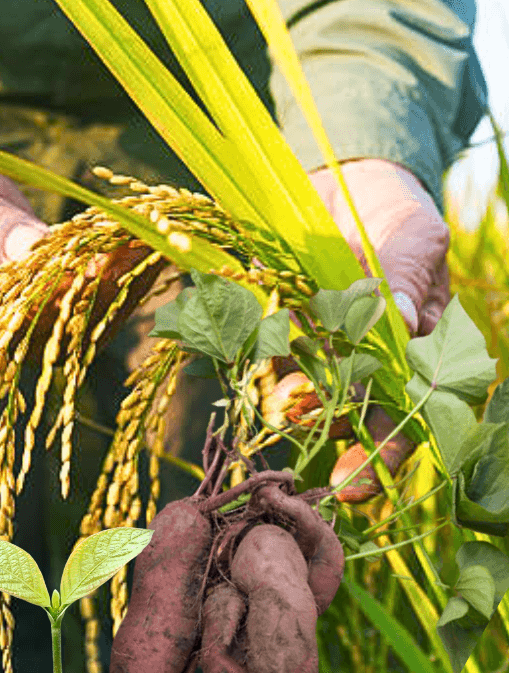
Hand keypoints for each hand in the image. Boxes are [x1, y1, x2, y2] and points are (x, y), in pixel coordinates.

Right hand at [0, 137, 157, 363]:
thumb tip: (38, 252)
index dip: (35, 307)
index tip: (81, 274)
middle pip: (40, 330)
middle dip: (90, 290)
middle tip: (134, 252)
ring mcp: (14, 329)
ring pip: (71, 322)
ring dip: (114, 285)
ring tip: (152, 245)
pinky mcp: (43, 308)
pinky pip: (82, 301)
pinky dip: (114, 275)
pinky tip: (145, 248)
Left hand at [290, 159, 448, 500]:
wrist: (342, 185)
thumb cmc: (394, 211)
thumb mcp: (412, 235)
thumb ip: (407, 272)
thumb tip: (405, 314)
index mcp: (416, 346)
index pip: (411, 413)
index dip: (388, 454)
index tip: (358, 487)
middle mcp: (371, 358)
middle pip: (357, 420)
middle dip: (337, 451)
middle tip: (313, 481)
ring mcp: (326, 348)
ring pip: (312, 400)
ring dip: (298, 414)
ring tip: (286, 411)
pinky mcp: (285, 331)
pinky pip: (272, 366)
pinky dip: (264, 377)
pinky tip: (257, 377)